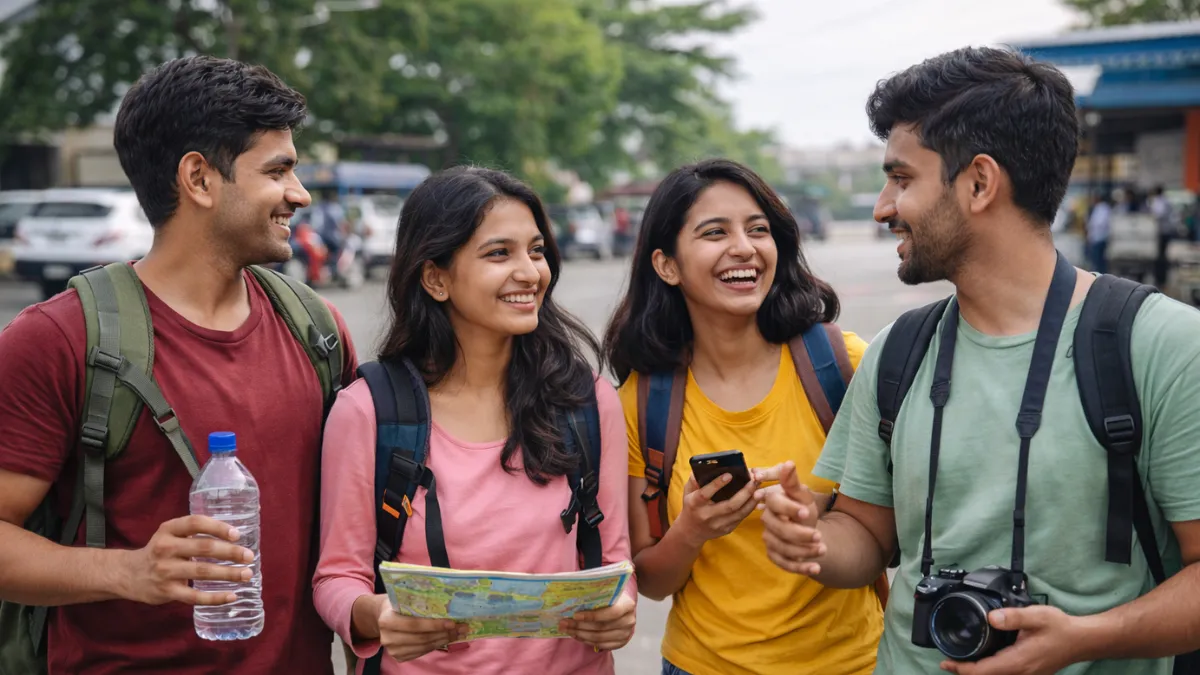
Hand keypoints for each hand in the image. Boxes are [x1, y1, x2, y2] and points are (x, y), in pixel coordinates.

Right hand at [119, 515, 254, 605]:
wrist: (129, 575)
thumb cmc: (160, 551)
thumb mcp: (170, 534)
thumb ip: (195, 533)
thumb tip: (235, 535)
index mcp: (168, 529)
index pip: (196, 523)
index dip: (218, 527)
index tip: (237, 534)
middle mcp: (165, 548)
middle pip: (204, 547)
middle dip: (230, 552)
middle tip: (249, 556)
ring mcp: (165, 571)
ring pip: (203, 572)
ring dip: (228, 573)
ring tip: (247, 574)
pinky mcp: (167, 592)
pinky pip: (195, 597)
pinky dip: (215, 597)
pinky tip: (232, 596)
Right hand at [378, 596, 468, 662]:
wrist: (382, 616)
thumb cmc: (397, 603)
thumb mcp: (403, 597)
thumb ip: (419, 601)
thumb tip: (448, 600)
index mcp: (387, 620)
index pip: (414, 625)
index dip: (434, 625)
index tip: (452, 622)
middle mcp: (388, 638)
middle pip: (422, 638)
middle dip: (444, 633)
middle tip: (461, 628)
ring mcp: (393, 650)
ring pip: (424, 647)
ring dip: (443, 640)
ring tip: (458, 633)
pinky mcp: (399, 657)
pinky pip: (422, 652)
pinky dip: (436, 645)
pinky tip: (447, 638)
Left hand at [561, 591, 635, 651]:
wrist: (624, 608)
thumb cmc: (612, 597)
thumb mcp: (607, 592)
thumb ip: (595, 593)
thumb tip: (572, 595)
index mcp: (627, 605)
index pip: (611, 612)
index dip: (592, 615)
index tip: (575, 615)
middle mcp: (629, 621)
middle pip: (602, 627)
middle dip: (580, 626)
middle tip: (564, 623)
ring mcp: (626, 634)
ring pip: (599, 638)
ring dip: (580, 634)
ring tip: (567, 629)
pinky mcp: (621, 643)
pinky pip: (601, 645)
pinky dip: (586, 641)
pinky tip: (577, 635)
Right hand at [673, 470, 759, 547]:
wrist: (691, 531)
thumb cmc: (691, 506)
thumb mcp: (687, 492)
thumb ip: (695, 480)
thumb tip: (707, 467)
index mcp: (694, 504)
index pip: (705, 494)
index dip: (717, 484)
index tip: (729, 474)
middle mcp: (707, 516)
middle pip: (730, 505)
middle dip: (744, 492)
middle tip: (753, 480)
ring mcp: (718, 525)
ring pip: (740, 512)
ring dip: (751, 499)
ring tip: (758, 486)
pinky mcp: (727, 529)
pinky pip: (742, 517)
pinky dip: (750, 506)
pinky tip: (756, 496)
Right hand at [754, 461, 824, 575]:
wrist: (806, 528)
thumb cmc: (802, 507)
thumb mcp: (802, 494)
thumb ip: (793, 482)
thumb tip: (788, 463)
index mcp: (772, 502)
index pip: (775, 504)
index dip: (789, 508)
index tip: (805, 512)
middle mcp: (767, 520)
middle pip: (779, 530)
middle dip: (800, 534)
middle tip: (819, 536)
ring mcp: (769, 539)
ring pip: (783, 548)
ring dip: (804, 552)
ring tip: (823, 549)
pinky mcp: (774, 555)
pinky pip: (784, 564)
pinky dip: (801, 568)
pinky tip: (816, 568)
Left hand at [939, 605, 1084, 674]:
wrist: (1082, 640)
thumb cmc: (1061, 628)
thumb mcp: (1037, 616)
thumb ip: (1013, 616)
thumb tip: (991, 618)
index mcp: (1018, 661)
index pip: (983, 671)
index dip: (962, 669)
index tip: (946, 663)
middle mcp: (1021, 672)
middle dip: (965, 672)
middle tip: (948, 662)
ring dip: (977, 673)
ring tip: (960, 662)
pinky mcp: (1030, 672)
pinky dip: (990, 671)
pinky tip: (984, 661)